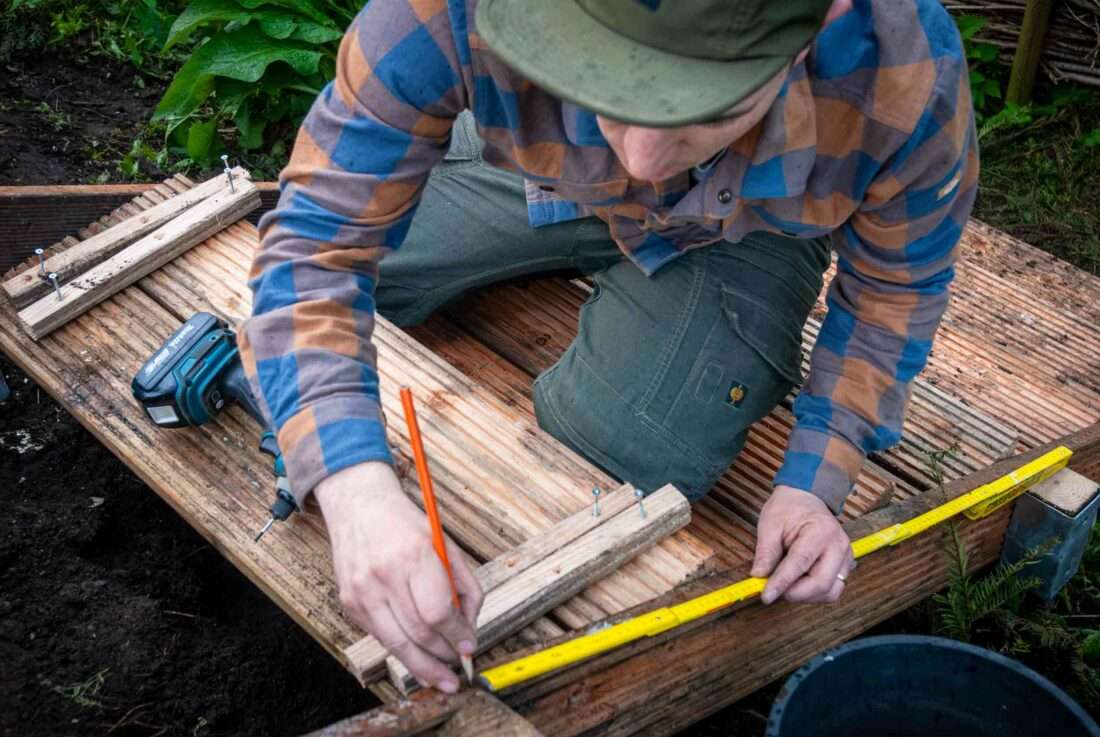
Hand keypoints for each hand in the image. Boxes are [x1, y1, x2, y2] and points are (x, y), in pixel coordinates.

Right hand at [315, 461, 482, 691]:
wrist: (358, 505)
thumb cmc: (405, 524)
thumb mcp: (445, 544)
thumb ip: (464, 585)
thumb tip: (470, 626)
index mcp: (414, 554)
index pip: (437, 612)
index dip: (457, 636)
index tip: (469, 646)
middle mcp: (383, 575)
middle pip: (418, 634)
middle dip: (443, 656)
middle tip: (458, 666)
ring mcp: (362, 591)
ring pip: (396, 645)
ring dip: (423, 666)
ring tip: (442, 677)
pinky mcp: (349, 603)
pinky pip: (380, 636)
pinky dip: (401, 648)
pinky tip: (416, 653)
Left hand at [751, 485, 853, 604]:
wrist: (806, 497)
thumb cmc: (789, 508)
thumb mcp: (770, 523)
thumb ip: (766, 552)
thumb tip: (759, 576)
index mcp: (821, 530)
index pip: (800, 563)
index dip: (782, 583)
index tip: (766, 595)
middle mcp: (838, 546)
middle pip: (821, 583)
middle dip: (795, 594)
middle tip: (773, 592)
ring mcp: (845, 557)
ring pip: (829, 592)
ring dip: (804, 597)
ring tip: (785, 586)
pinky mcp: (844, 566)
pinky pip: (832, 590)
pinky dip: (813, 594)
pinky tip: (797, 585)